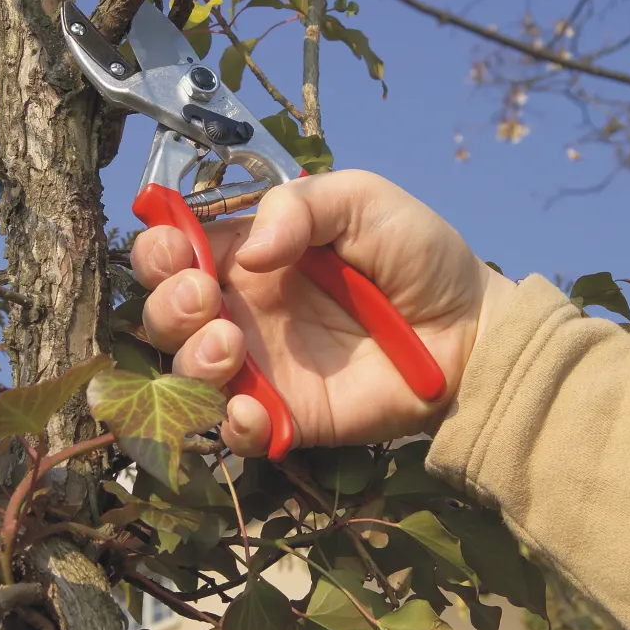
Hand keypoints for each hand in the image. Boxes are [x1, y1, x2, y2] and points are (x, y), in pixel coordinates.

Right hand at [130, 170, 516, 456]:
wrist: (470, 328)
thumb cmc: (414, 253)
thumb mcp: (360, 199)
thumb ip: (300, 205)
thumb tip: (250, 253)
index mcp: (248, 255)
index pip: (175, 252)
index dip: (159, 251)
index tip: (177, 251)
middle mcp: (241, 309)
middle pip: (164, 314)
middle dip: (165, 306)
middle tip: (204, 298)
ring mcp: (260, 366)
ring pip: (185, 372)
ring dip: (189, 359)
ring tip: (229, 343)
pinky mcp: (287, 414)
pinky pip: (236, 430)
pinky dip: (231, 424)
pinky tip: (253, 407)